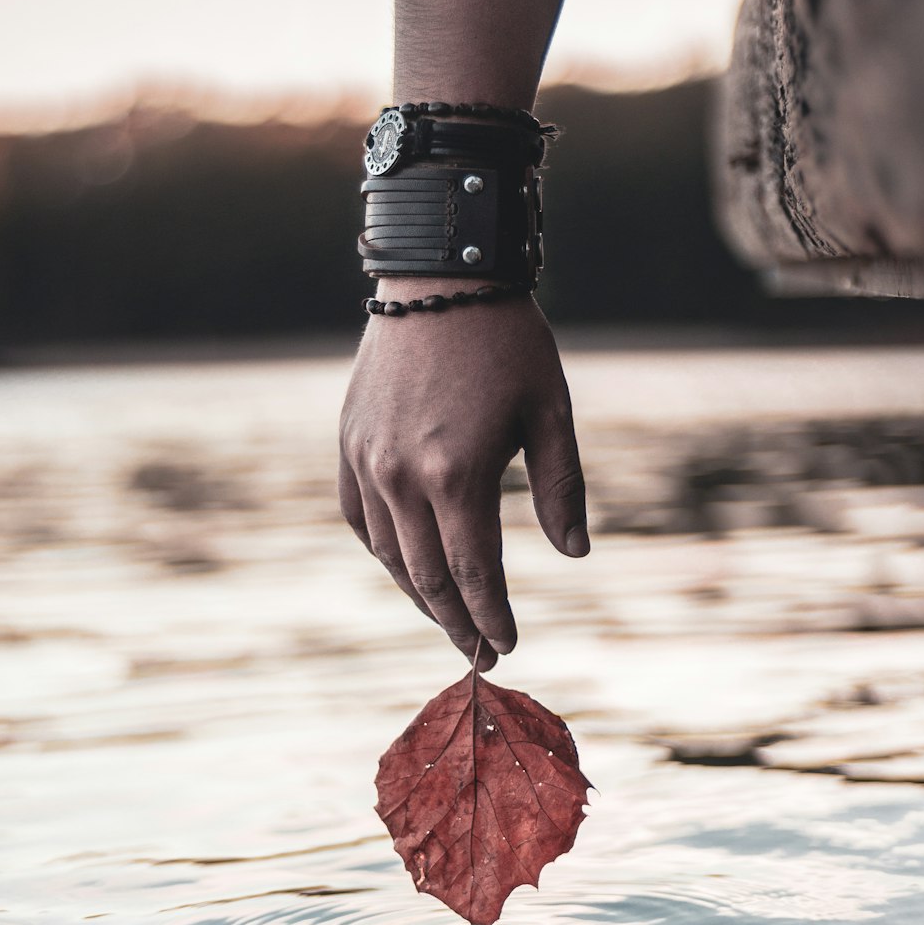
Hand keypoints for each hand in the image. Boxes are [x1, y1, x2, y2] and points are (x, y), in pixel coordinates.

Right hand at [339, 291, 588, 670]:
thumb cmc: (508, 341)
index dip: (492, 617)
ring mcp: (367, 461)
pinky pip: (358, 518)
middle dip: (456, 621)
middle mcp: (402, 477)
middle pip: (427, 577)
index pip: (474, 573)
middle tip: (477, 650)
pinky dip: (382, 550)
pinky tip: (405, 565)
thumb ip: (561, 490)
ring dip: (418, 594)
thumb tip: (574, 554)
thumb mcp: (551, 412)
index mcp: (458, 474)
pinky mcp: (349, 442)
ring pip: (389, 554)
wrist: (441, 274)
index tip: (506, 646)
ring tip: (447, 615)